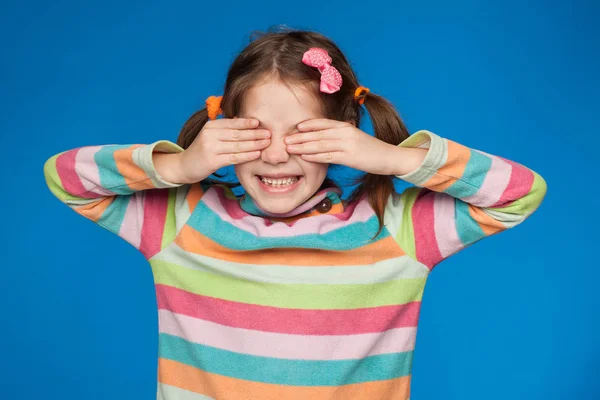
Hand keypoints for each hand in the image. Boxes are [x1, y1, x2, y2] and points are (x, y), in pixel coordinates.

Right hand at [155, 118, 270, 183]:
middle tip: (269, 134)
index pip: (233, 123)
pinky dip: (247, 155)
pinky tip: (257, 154)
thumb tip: (244, 121)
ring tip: (267, 143)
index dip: (247, 123)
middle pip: (237, 134)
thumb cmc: (202, 150)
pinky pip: (234, 157)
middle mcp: (210, 135)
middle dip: (255, 134)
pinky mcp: (212, 161)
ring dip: (255, 144)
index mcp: (211, 126)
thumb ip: (225, 129)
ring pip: (238, 145)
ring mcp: (210, 148)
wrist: (184, 165)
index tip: (260, 123)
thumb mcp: (211, 136)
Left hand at [285, 118, 398, 174]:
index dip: (309, 124)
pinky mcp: (349, 157)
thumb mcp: (355, 139)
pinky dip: (314, 156)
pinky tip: (304, 157)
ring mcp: (347, 144)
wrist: (390, 157)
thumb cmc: (371, 150)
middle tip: (284, 139)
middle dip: (300, 137)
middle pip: (318, 134)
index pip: (324, 123)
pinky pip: (328, 156)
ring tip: (290, 148)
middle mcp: (345, 132)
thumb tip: (325, 141)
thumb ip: (341, 137)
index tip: (295, 127)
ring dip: (303, 146)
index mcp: (346, 126)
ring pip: (320, 144)